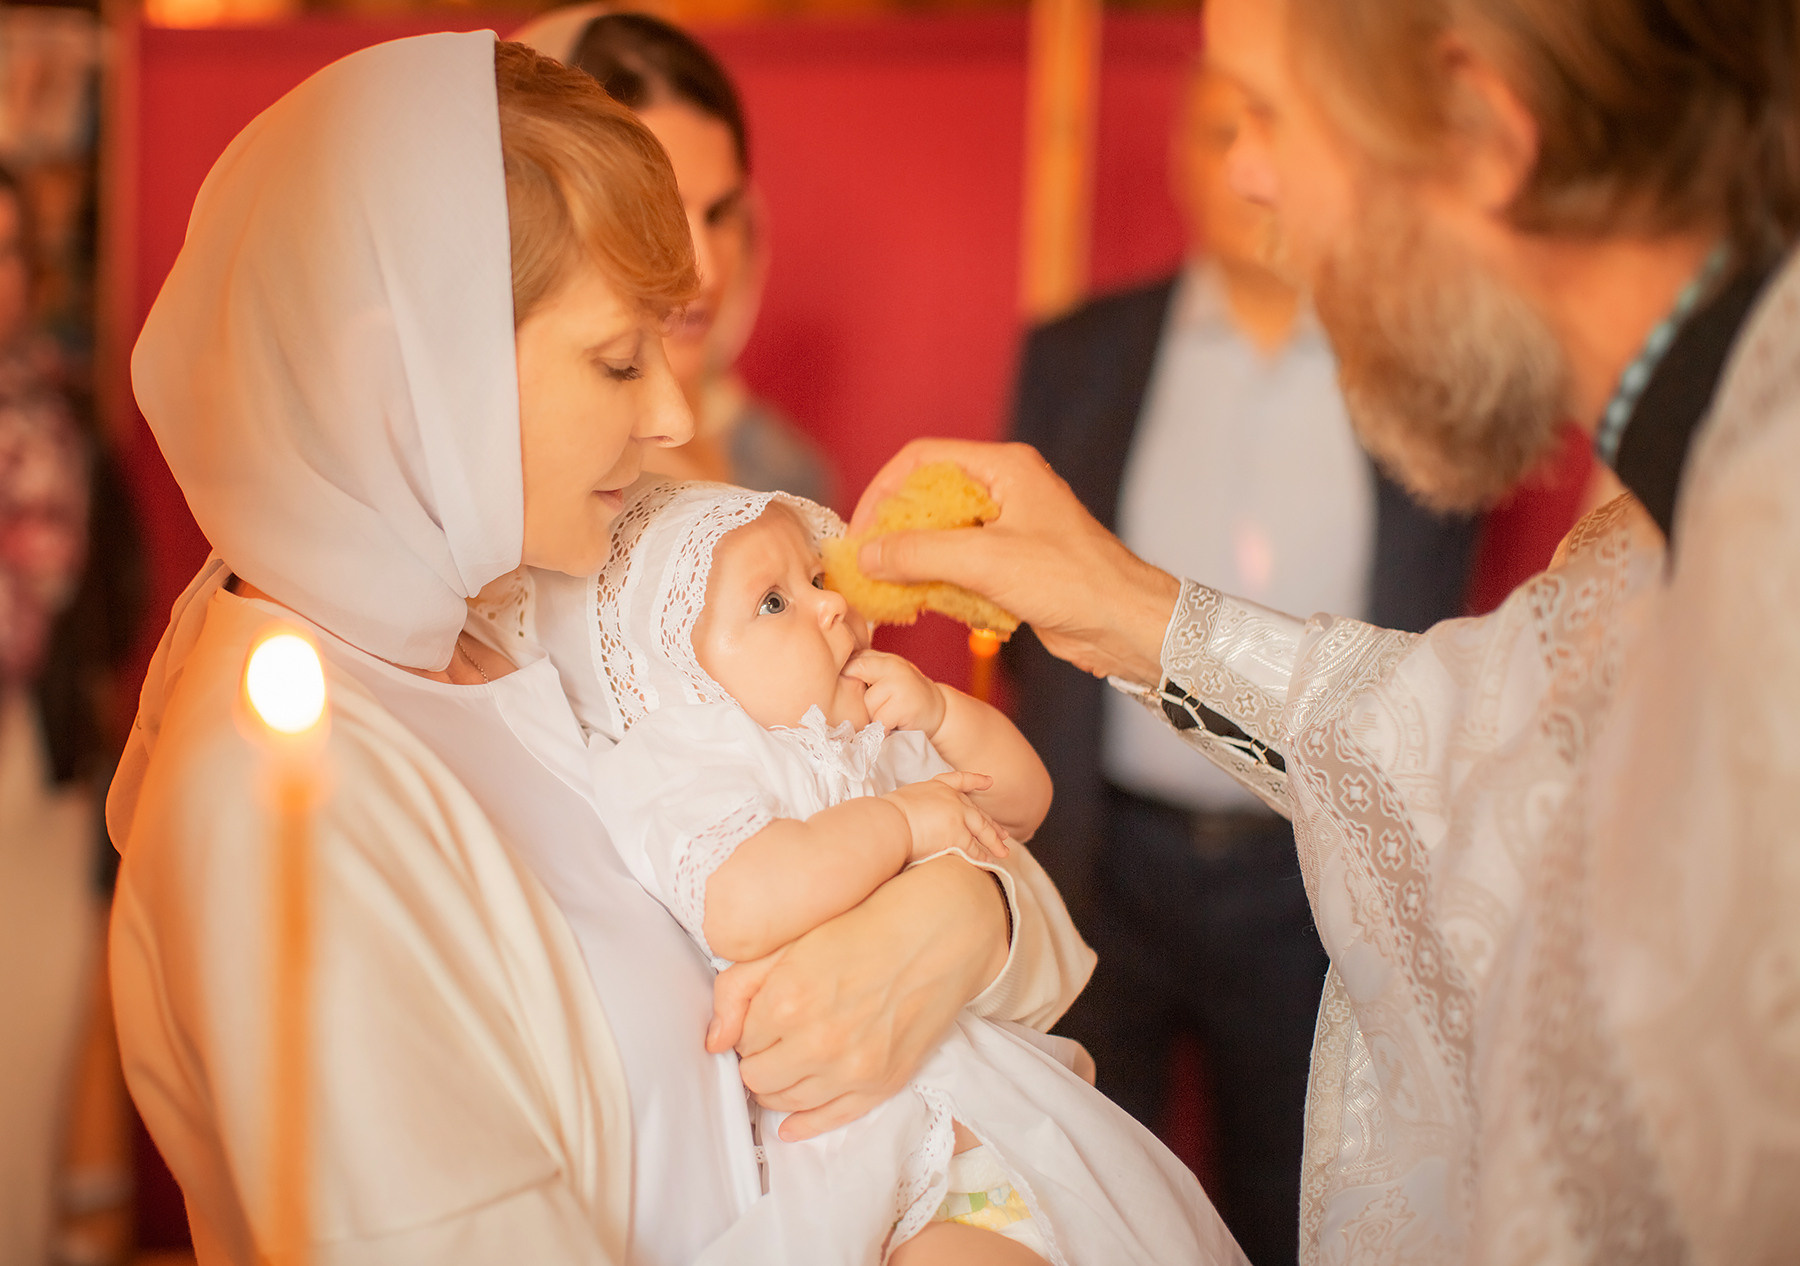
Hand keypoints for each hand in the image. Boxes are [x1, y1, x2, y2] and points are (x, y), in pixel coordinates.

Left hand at [707, 854, 1011, 1140]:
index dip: (750, 1028)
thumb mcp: (793, 942)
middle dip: (759, 1058)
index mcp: (787, 1000)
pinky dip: (805, 1123)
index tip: (764, 1016)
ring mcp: (852, 1069)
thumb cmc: (866, 926)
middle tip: (774, 1038)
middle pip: (757, 1078)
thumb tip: (713, 1042)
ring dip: (779, 1085)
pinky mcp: (882, 1084)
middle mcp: (816, 1042)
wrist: (940, 932)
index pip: (740, 1041)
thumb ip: (739, 989)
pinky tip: (792, 1122)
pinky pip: (829, 1121)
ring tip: (788, 1062)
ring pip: (786, 1102)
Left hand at [841, 649, 946, 734]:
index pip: (852, 661)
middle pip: (855, 678)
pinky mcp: (903, 703)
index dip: (845, 676)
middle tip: (878, 704)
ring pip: (867, 704)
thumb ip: (866, 671)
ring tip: (891, 713)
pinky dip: (885, 727)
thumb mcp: (887, 678)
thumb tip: (830, 676)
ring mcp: (899, 683)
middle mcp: (892, 665)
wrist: (939, 712)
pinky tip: (897, 722)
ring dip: (875, 715)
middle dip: (861, 698)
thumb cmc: (906, 698)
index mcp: (884, 658)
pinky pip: (880, 720)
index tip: (848, 691)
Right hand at [850, 439, 1180, 684]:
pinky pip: (961, 565)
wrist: (1125, 624)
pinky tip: (924, 604)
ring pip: (943, 535)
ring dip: (914, 561)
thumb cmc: (1073, 581)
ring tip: (888, 589)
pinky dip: (938, 582)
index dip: (884, 490)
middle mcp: (1006, 491)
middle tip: (868, 563)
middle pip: (929, 497)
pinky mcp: (1013, 564)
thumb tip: (868, 554)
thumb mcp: (987, 562)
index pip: (923, 459)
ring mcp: (1009, 528)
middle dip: (895, 530)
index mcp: (1005, 469)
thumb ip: (921, 553)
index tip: (861, 531)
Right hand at [884, 772, 1009, 863]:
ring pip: (982, 830)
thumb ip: (919, 808)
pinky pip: (974, 849)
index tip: (988, 781)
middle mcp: (952, 799)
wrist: (888, 822)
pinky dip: (982, 857)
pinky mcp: (958, 835)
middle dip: (991, 825)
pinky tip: (988, 862)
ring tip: (1003, 852)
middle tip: (1003, 834)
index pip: (961, 780)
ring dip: (993, 843)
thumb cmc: (887, 815)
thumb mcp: (905, 801)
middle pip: (977, 812)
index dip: (976, 780)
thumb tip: (919, 821)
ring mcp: (958, 816)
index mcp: (937, 786)